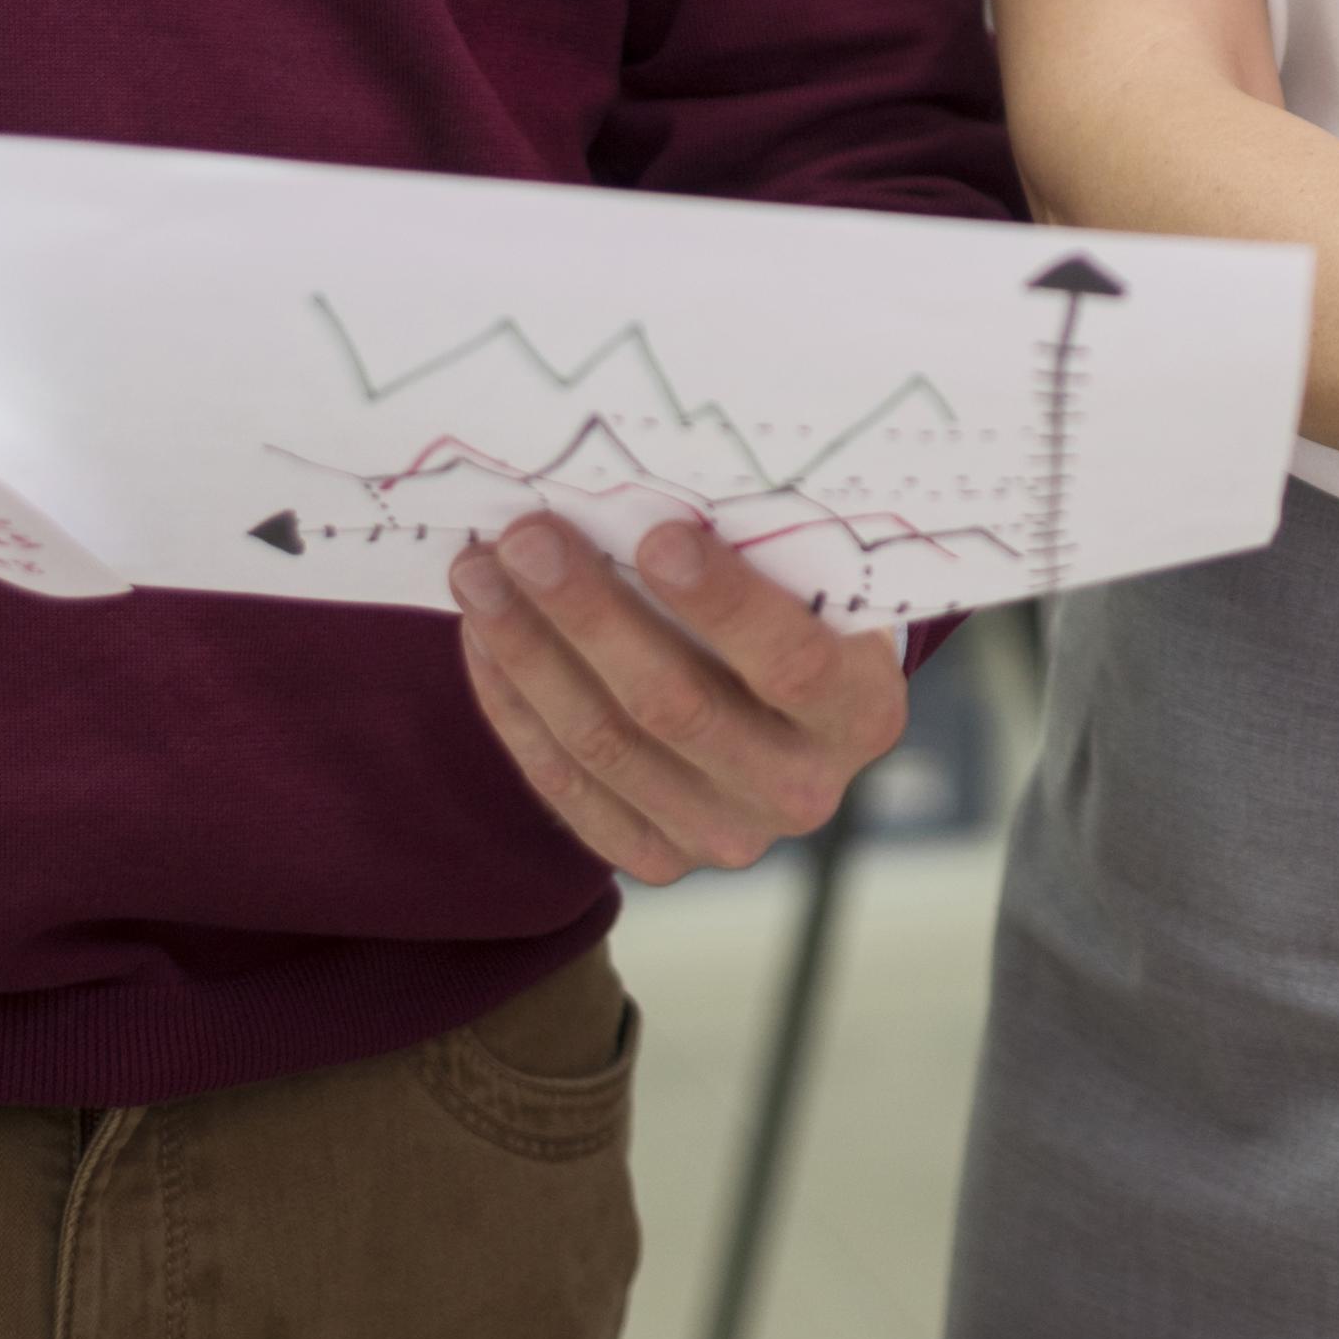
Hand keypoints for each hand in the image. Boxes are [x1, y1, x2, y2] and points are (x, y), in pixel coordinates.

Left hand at [449, 515, 907, 883]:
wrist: (796, 713)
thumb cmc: (800, 608)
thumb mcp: (816, 581)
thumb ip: (765, 551)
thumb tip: (652, 481)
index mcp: (858, 714)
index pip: (791, 663)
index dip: (724, 603)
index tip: (655, 535)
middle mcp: (801, 790)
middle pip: (676, 705)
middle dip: (589, 614)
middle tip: (527, 538)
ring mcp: (725, 835)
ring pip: (605, 744)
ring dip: (529, 651)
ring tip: (481, 573)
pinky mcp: (657, 857)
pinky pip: (566, 785)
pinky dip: (516, 707)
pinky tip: (483, 638)